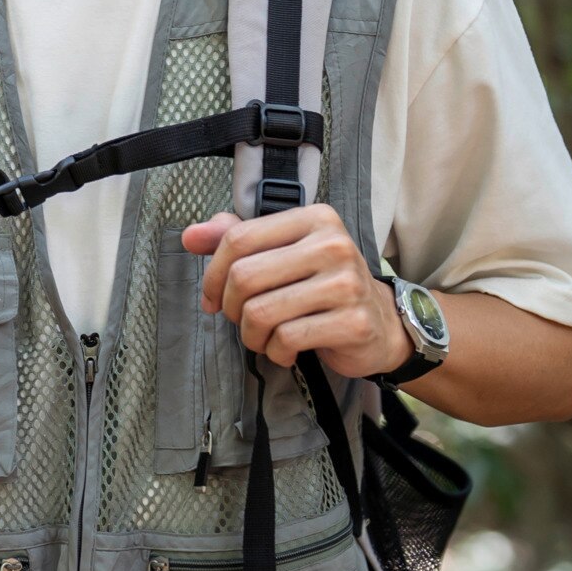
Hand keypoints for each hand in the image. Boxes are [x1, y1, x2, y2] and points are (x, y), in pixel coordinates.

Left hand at [181, 204, 409, 377]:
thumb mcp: (283, 253)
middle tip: (241, 321)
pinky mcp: (353, 322)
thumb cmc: (322, 286)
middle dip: (230, 308)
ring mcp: (346, 283)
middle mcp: (333, 244)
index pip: (238, 238)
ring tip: (263, 338)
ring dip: (251, 335)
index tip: (211, 297)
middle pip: (244, 276)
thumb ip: (237, 240)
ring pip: (261, 312)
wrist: (381, 324)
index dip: (212, 273)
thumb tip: (190, 236)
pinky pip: (287, 339)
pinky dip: (276, 352)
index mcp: (313, 219)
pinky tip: (286, 350)